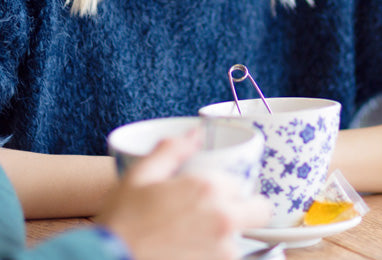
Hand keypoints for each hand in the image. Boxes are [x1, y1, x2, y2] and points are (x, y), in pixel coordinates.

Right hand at [96, 133, 270, 259]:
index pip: (245, 184)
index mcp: (208, 188)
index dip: (231, 188)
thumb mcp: (139, 176)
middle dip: (245, 210)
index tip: (215, 193)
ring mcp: (223, 251)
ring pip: (242, 238)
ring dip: (225, 235)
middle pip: (260, 212)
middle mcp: (224, 219)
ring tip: (191, 236)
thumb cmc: (120, 222)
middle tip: (217, 214)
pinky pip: (226, 259)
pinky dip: (212, 254)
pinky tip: (186, 250)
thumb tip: (194, 134)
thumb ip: (171, 151)